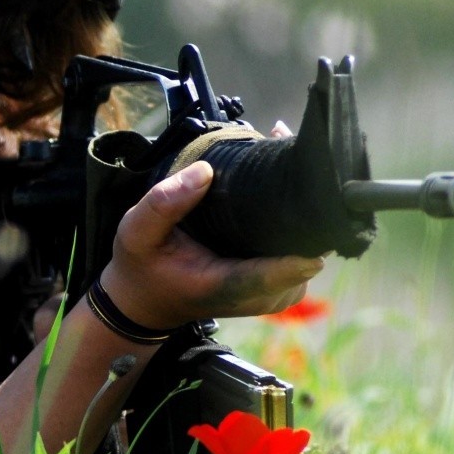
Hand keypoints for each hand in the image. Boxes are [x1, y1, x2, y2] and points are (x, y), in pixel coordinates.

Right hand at [100, 160, 323, 331]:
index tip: (317, 224)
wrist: (147, 301)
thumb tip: (206, 170)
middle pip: (304, 255)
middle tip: (288, 151)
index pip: (271, 275)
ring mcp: (274, 294)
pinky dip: (301, 225)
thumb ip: (163, 204)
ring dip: (306, 213)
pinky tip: (285, 192)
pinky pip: (306, 255)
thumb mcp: (135, 232)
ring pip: (311, 252)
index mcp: (223, 286)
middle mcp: (257, 295)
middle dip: (305, 210)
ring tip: (283, 163)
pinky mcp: (283, 287)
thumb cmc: (143, 266)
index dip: (296, 255)